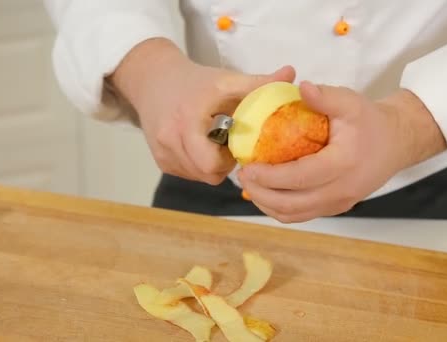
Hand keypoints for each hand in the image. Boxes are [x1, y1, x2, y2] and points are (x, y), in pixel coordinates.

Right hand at [110, 38, 295, 184]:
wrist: (154, 80)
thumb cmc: (195, 82)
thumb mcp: (227, 80)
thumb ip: (260, 83)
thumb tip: (292, 75)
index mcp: (187, 122)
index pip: (211, 163)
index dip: (230, 159)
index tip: (237, 142)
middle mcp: (170, 140)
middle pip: (207, 174)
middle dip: (223, 165)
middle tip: (229, 145)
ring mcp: (163, 154)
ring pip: (198, 177)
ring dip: (212, 166)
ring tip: (215, 142)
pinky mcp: (161, 161)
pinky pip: (189, 174)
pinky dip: (199, 166)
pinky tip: (202, 145)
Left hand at [238, 81, 446, 222]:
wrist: (397, 143)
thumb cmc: (371, 121)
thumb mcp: (351, 102)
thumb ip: (325, 96)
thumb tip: (300, 86)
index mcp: (343, 165)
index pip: (299, 178)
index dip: (269, 176)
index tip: (246, 167)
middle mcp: (340, 191)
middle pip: (291, 204)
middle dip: (260, 192)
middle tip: (241, 175)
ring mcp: (337, 204)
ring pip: (293, 215)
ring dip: (266, 203)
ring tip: (249, 184)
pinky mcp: (334, 208)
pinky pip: (301, 215)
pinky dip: (278, 208)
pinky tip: (264, 192)